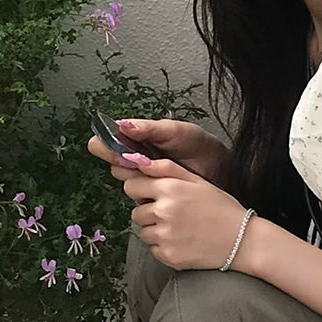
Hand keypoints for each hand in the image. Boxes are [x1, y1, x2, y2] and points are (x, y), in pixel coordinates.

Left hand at [86, 137, 252, 271]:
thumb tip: (139, 162)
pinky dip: (163, 246)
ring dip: (155, 230)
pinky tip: (182, 241)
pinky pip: (153, 249)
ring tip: (179, 228)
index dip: (140, 190)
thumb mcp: (197, 181)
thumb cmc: (222, 209)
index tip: (151, 195)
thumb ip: (166, 168)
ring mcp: (164, 236)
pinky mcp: (167, 255)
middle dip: (149, 212)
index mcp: (169, 190)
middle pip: (136, 212)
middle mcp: (163, 212)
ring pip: (143, 231)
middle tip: (173, 214)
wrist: (242, 240)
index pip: (131, 186)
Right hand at [87, 118, 228, 184]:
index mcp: (134, 139)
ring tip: (157, 170)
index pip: (104, 142)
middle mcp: (133, 159)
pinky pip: (138, 196)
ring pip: (124, 181)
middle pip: (112, 164)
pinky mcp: (150, 195)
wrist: (217, 166)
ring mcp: (142, 178)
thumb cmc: (196, 144)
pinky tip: (162, 184)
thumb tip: (122, 124)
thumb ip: (147, 128)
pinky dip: (147, 191)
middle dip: (125, 164)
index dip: (106, 146)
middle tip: (143, 161)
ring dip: (138, 177)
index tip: (118, 150)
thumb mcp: (173, 130)